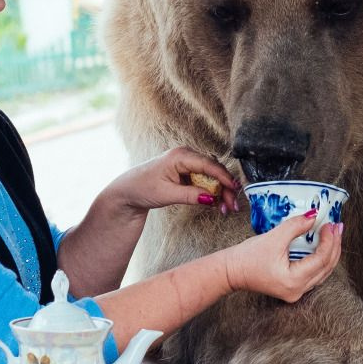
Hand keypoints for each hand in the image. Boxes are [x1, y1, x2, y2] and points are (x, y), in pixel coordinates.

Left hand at [105, 147, 241, 215]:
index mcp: (180, 156)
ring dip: (220, 191)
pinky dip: (211, 191)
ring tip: (226, 207)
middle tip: (232, 205)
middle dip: (225, 187)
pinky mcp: (186, 171)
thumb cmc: (142, 188)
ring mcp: (186, 163)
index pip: (208, 164)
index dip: (224, 177)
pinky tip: (216, 203)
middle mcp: (185, 155)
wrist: (128, 191)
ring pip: (211, 175)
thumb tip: (211, 198)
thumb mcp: (167, 194)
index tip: (234, 189)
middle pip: (213, 170)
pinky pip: (204, 179)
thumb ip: (191, 195)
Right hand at [223, 212, 342, 302]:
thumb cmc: (247, 257)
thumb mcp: (273, 238)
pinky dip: (320, 259)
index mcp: (294, 281)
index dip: (329, 240)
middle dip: (334, 245)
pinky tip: (323, 246)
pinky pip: (314, 274)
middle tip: (338, 226)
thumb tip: (314, 215)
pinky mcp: (293, 287)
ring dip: (330, 252)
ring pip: (322, 272)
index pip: (321, 259)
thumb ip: (295, 226)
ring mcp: (296, 292)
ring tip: (334, 234)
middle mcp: (298, 290)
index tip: (330, 224)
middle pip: (326, 267)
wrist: (231, 271)